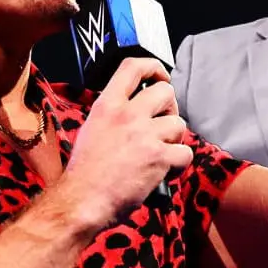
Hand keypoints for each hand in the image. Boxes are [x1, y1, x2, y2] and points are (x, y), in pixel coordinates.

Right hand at [61, 57, 192, 225]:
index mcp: (107, 105)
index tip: (160, 78)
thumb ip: (114, 113)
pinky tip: (166, 171)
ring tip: (160, 152)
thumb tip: (137, 107)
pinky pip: (185, 152)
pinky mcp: (158, 157)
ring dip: (174, 139)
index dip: (154, 67)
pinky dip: (180, 164)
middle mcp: (127, 114)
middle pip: (166, 92)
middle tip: (162, 125)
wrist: (82, 201)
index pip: (134, 66)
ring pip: (179, 123)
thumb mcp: (92, 128)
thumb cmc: (85, 171)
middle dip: (170, 108)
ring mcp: (144, 135)